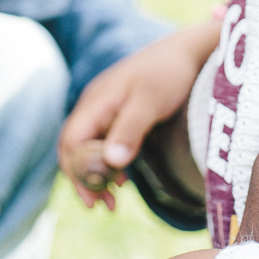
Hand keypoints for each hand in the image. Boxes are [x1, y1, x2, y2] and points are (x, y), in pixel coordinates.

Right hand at [59, 20, 219, 208]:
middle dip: (83, 178)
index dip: (77, 172)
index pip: (71, 141)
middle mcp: (95, 104)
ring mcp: (106, 108)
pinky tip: (122, 179)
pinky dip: (107, 164)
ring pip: (88, 147)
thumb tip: (111, 162)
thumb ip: (129, 130)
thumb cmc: (168, 74)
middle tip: (101, 205)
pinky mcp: (119, 113)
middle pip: (74, 147)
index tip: (93, 198)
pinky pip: (103, 142)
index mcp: (96, 100)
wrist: (187, 52)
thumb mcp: (150, 102)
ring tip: (111, 201)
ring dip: (95, 175)